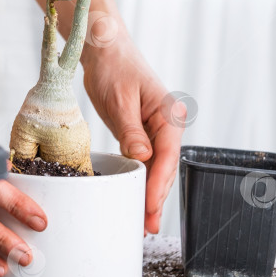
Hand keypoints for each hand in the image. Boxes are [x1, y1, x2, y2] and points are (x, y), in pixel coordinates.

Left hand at [81, 39, 183, 234]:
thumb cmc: (114, 67)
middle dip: (156, 197)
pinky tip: (134, 199)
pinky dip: (140, 181)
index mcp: (169, 115)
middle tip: (147, 225)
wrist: (106, 50)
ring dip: (149, 193)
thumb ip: (130, 130)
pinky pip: (144, 162)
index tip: (149, 206)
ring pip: (156, 169)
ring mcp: (156, 131)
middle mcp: (167, 125)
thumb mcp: (119, 99)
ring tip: (142, 221)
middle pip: (165, 168)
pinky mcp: (141, 134)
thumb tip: (142, 157)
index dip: (158, 184)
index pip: (167, 156)